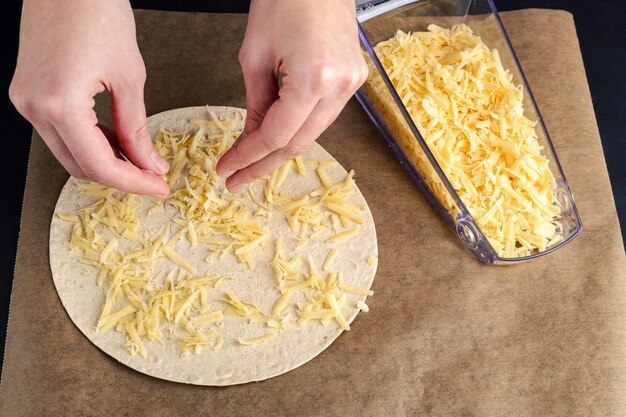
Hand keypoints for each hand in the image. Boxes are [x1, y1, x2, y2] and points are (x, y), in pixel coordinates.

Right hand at [9, 0, 169, 196]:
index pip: (99, 166)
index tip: (160, 187)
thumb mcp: (129, 77)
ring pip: (68, 153)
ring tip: (141, 160)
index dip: (134, 183)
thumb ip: (137, 128)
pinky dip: (89, 142)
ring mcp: (25, 100)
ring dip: (105, 161)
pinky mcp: (27, 92)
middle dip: (120, 176)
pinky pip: (60, 133)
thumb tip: (150, 164)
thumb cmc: (98, 13)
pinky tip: (116, 141)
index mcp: (59, 105)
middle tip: (154, 176)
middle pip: (80, 166)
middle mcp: (33, 108)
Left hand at [216, 0, 367, 192]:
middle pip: (298, 144)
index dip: (248, 157)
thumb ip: (256, 104)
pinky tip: (276, 137)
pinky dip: (298, 129)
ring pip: (312, 134)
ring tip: (251, 161)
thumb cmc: (285, 0)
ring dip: (280, 150)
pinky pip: (322, 116)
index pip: (277, 135)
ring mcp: (351, 84)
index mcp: (314, 78)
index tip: (227, 169)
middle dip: (263, 165)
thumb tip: (251, 139)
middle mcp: (339, 86)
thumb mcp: (255, 56)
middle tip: (237, 180)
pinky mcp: (353, 79)